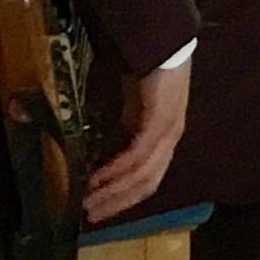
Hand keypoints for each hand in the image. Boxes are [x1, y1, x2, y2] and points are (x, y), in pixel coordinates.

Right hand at [80, 56, 189, 224]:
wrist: (163, 43)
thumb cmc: (147, 71)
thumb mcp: (132, 105)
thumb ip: (126, 125)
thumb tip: (110, 144)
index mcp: (165, 138)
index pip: (148, 179)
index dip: (125, 197)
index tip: (101, 209)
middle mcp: (170, 140)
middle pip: (147, 184)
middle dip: (117, 202)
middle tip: (92, 215)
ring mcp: (168, 132)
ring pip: (142, 175)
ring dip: (114, 191)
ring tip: (90, 202)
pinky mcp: (161, 122)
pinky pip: (138, 155)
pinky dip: (117, 169)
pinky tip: (99, 179)